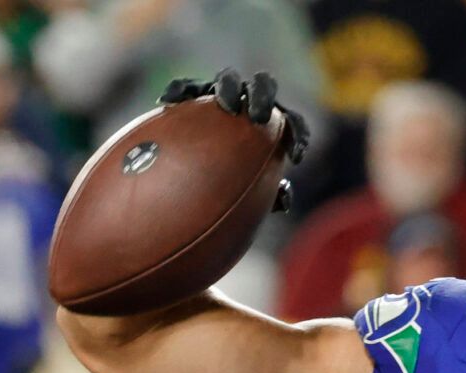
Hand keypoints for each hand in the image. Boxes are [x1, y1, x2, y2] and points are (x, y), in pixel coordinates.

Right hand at [160, 70, 308, 211]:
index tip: (295, 158)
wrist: (194, 171)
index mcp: (272, 122)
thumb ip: (271, 194)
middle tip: (257, 118)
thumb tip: (284, 199)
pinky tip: (168, 102)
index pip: (291, 121)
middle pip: (262, 85)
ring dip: (229, 90)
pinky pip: (186, 88)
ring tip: (226, 106)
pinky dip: (179, 91)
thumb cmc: (233, 186)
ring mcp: (221, 94)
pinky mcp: (193, 94)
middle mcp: (248, 101)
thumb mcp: (253, 193)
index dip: (298, 135)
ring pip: (228, 79)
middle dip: (262, 98)